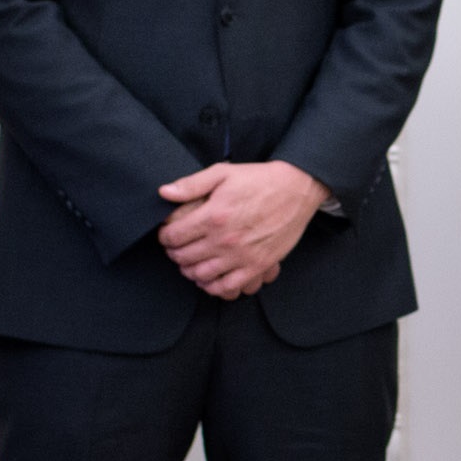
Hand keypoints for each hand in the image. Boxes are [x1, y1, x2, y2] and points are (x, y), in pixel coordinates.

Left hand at [156, 159, 329, 298]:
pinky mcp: (257, 266)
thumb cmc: (259, 180)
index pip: (174, 236)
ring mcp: (241, 256)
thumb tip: (164, 192)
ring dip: (190, 271)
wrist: (296, 189)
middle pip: (184, 258)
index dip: (164, 237)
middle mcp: (224, 240)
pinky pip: (227, 287)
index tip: (167, 235)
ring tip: (190, 263)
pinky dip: (213, 287)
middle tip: (176, 249)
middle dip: (174, 254)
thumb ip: (191, 184)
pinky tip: (210, 278)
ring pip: (202, 275)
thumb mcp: (223, 173)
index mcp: (213, 216)